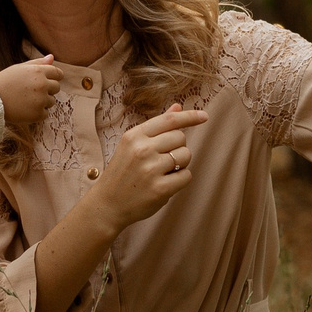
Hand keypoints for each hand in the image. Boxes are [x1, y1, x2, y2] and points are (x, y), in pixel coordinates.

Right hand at [0, 55, 65, 127]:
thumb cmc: (4, 82)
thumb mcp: (19, 68)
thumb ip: (37, 63)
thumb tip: (51, 57)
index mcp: (38, 72)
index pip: (58, 73)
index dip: (54, 77)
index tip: (48, 81)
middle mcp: (42, 85)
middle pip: (56, 88)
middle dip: (48, 90)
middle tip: (31, 92)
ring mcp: (41, 100)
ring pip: (51, 101)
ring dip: (43, 102)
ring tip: (26, 101)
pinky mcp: (38, 114)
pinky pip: (45, 114)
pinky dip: (37, 113)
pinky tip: (25, 109)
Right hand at [85, 104, 208, 232]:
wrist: (107, 204)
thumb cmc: (122, 172)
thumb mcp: (132, 145)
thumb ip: (156, 126)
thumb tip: (178, 107)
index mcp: (134, 136)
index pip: (169, 120)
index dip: (190, 117)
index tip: (204, 116)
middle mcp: (142, 149)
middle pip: (180, 138)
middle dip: (178, 147)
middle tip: (163, 159)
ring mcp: (151, 169)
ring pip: (186, 155)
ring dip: (180, 164)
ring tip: (163, 171)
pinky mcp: (160, 189)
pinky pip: (187, 176)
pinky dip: (181, 179)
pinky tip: (166, 183)